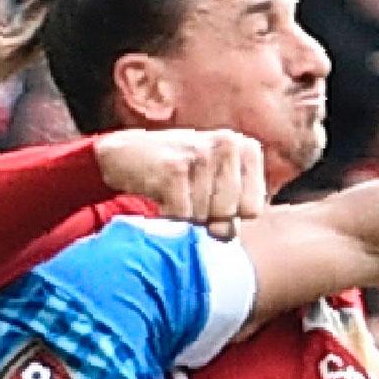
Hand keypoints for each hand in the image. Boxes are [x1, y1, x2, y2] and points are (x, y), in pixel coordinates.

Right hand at [93, 128, 267, 238]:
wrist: (125, 153)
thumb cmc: (178, 170)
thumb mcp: (215, 177)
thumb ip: (236, 203)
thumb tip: (229, 234)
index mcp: (245, 147)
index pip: (253, 208)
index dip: (230, 216)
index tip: (211, 199)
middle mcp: (228, 144)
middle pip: (229, 214)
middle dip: (207, 218)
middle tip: (188, 196)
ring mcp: (201, 154)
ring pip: (203, 217)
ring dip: (185, 216)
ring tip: (174, 193)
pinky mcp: (174, 169)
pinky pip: (181, 216)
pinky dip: (168, 216)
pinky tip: (161, 196)